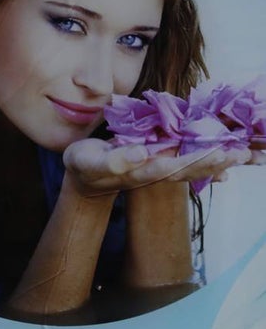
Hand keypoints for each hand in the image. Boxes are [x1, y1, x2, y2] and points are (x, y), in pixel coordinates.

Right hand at [63, 138, 253, 197]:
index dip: (196, 161)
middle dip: (217, 162)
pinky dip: (209, 164)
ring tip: (243, 155)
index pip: (173, 168)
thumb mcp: (91, 161)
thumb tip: (141, 154)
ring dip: (218, 162)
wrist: (85, 175)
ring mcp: (159, 168)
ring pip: (193, 167)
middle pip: (191, 170)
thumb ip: (114, 160)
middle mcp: (155, 172)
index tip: (217, 153)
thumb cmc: (85, 165)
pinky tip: (228, 165)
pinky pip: (188, 162)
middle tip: (242, 153)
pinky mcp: (160, 161)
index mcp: (140, 172)